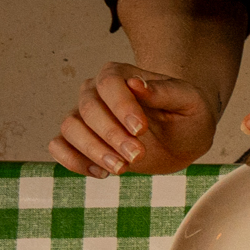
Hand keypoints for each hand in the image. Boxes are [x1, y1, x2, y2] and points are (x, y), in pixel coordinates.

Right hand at [50, 62, 215, 176]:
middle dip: (112, 135)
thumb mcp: (190, 101)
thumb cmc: (187, 114)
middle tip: (138, 155)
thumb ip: (167, 91)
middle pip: (88, 108)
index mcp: (121, 75)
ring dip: (93, 150)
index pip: (109, 84)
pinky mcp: (78, 140)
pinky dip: (72, 161)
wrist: (182, 138)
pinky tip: (101, 173)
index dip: (121, 106)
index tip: (140, 129)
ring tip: (122, 168)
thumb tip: (136, 83)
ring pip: (70, 127)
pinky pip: (58, 146)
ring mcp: (83, 116)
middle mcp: (95, 91)